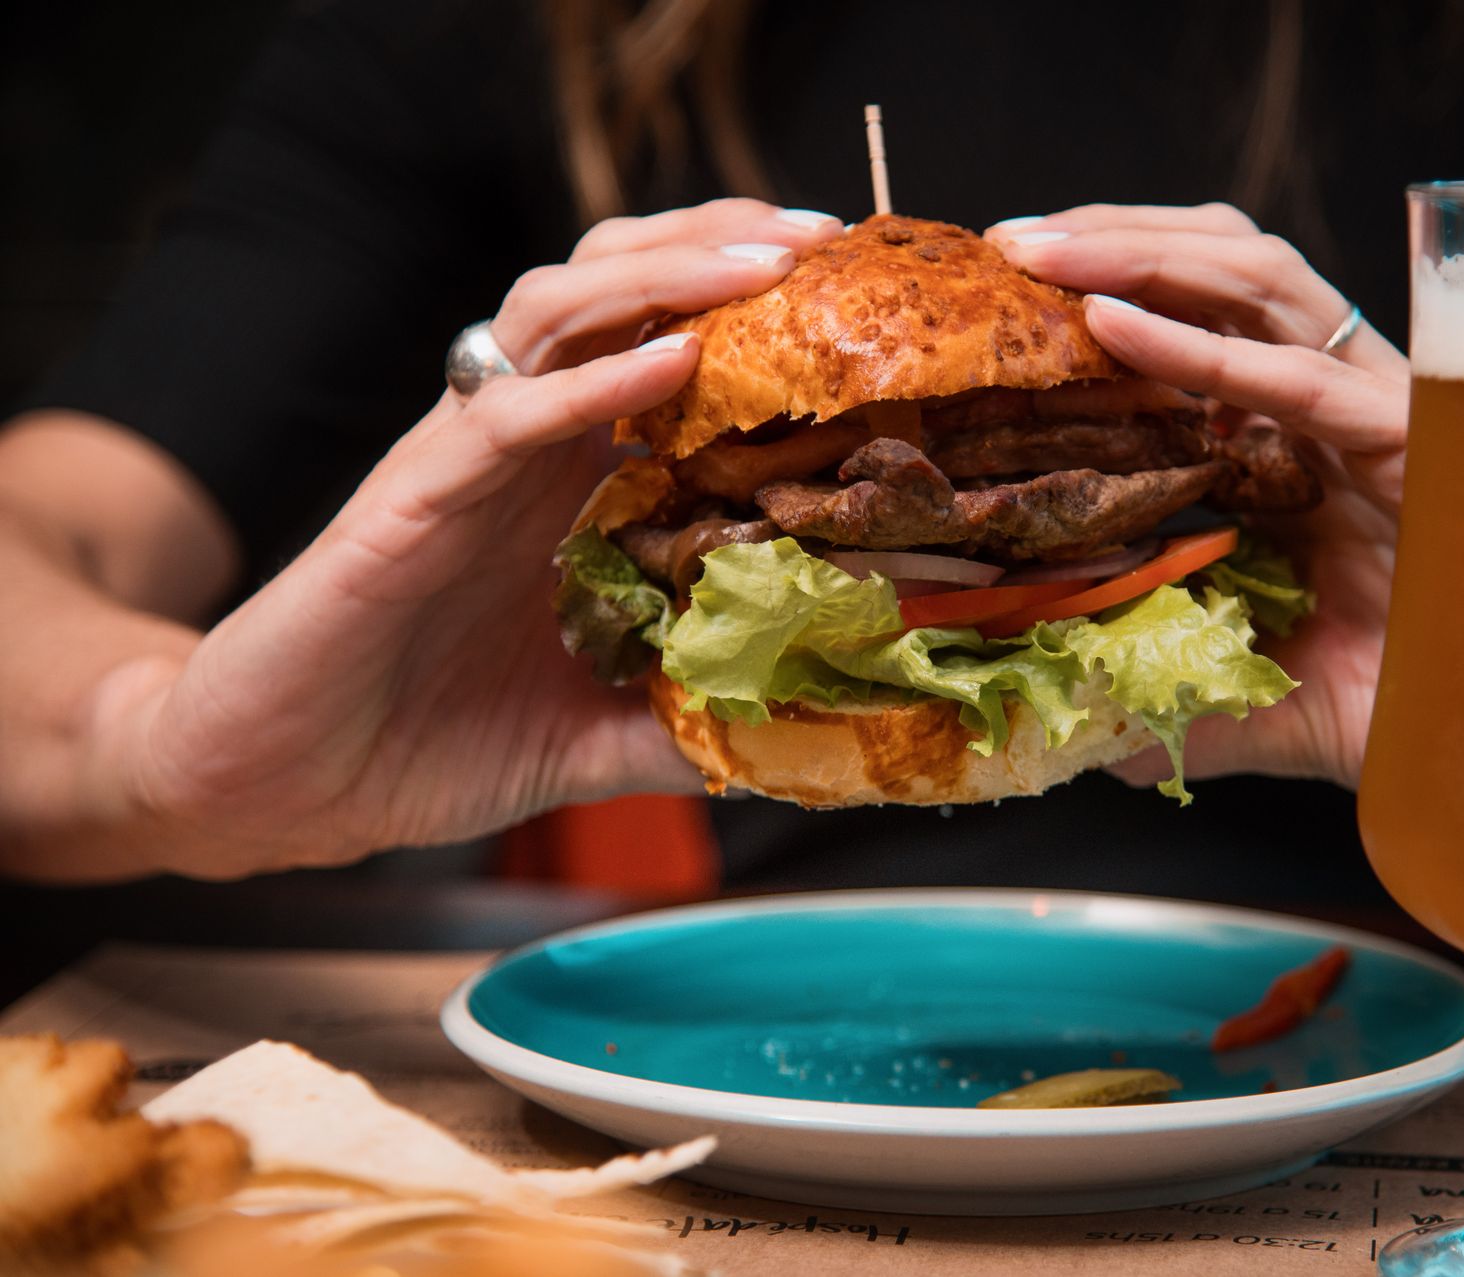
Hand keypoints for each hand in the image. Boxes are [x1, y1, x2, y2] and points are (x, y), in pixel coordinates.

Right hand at [103, 199, 843, 876]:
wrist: (286, 784)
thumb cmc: (429, 740)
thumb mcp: (596, 734)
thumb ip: (686, 719)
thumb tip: (797, 732)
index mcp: (571, 478)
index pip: (665, 340)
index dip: (753, 303)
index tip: (855, 291)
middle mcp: (523, 444)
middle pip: (618, 286)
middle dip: (719, 243)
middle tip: (825, 238)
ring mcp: (462, 458)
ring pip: (558, 311)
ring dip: (665, 276)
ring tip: (764, 265)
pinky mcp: (409, 497)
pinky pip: (503, 414)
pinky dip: (588, 382)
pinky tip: (670, 364)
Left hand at [989, 203, 1408, 789]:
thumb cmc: (1411, 708)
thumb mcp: (1263, 701)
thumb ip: (1181, 706)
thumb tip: (1097, 746)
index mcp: (1296, 437)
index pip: (1201, 315)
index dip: (1110, 282)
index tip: (1007, 288)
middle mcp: (1334, 403)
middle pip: (1224, 266)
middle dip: (1113, 236)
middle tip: (1006, 244)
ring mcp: (1376, 409)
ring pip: (1259, 279)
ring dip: (1141, 253)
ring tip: (1040, 254)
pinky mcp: (1413, 440)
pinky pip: (1297, 377)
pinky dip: (1199, 346)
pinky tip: (1113, 325)